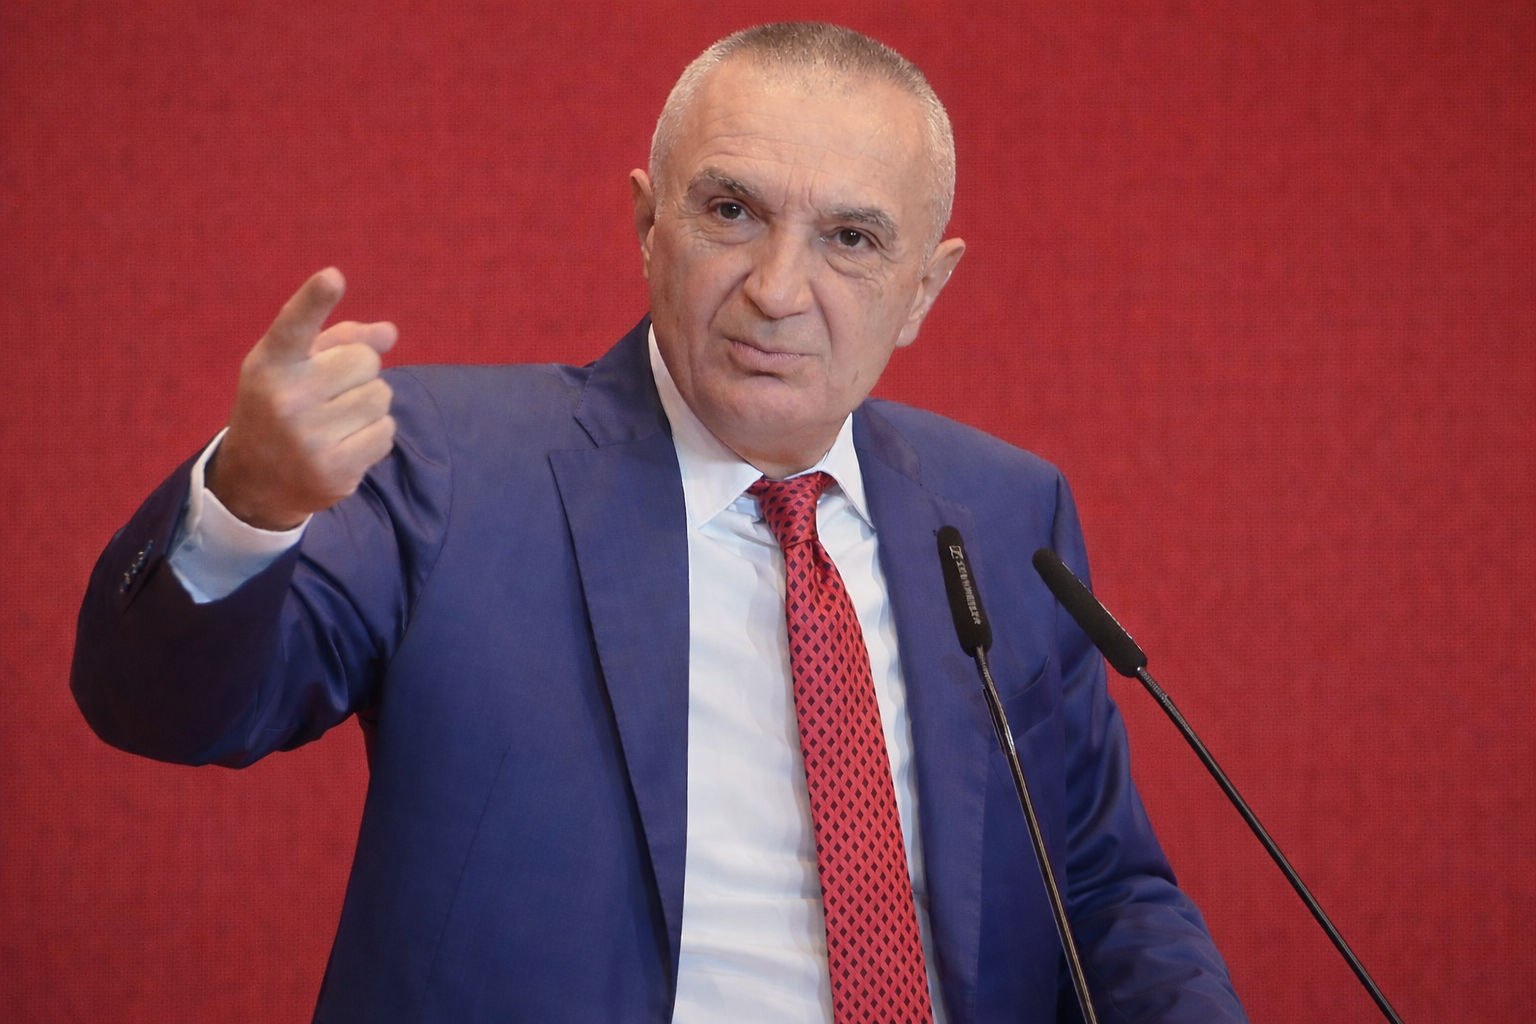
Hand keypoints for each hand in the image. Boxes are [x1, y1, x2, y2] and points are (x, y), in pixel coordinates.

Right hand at [206, 268, 398, 530]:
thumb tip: (389, 333)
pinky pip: (386, 432)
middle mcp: (284, 399)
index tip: (333, 277)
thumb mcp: (294, 366)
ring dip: (370, 405)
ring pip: (381, 397)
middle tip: (330, 393)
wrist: (254, 481)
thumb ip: (341, 340)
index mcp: (270, 363)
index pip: (296, 325)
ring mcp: (307, 438)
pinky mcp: (333, 470)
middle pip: (365, 361)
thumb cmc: (282, 406)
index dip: (315, 300)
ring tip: (337, 420)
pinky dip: (375, 435)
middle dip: (359, 373)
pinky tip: (346, 444)